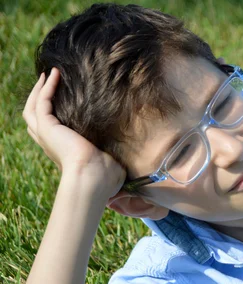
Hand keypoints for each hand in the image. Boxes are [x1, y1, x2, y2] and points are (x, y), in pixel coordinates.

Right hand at [23, 68, 124, 198]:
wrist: (94, 177)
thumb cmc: (106, 177)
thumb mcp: (111, 163)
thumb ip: (116, 157)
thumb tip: (137, 160)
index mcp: (62, 151)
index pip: (48, 132)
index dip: (50, 117)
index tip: (60, 102)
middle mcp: (50, 143)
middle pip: (34, 118)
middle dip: (38, 99)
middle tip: (47, 82)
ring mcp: (46, 134)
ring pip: (32, 108)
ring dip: (38, 90)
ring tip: (48, 74)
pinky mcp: (48, 126)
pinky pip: (42, 101)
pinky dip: (46, 87)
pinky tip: (55, 74)